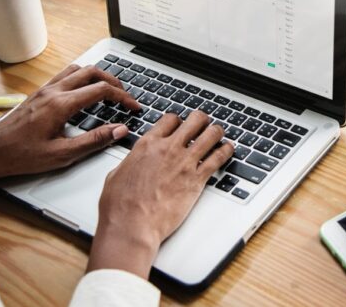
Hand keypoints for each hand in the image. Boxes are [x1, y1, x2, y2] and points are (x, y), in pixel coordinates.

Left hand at [0, 64, 139, 199]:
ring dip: (97, 76)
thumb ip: (94, 140)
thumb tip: (119, 130)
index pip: (101, 90)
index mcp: (61, 105)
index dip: (123, 97)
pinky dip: (81, 78)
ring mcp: (44, 90)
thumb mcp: (62, 154)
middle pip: (91, 72)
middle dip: (113, 81)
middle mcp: (53, 92)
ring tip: (108, 90)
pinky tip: (84, 92)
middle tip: (125, 95)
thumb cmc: (21, 156)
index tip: (133, 106)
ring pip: (77, 69)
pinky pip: (65, 75)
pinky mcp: (39, 93)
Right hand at [87, 111, 233, 277]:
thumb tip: (133, 161)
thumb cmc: (121, 206)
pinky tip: (229, 149)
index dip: (179, 120)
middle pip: (194, 120)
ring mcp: (185, 162)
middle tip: (204, 124)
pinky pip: (218, 157)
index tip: (181, 125)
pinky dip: (226, 151)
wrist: (133, 225)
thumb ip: (131, 162)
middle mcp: (168, 149)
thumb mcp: (116, 174)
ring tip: (219, 133)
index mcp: (148, 145)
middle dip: (201, 120)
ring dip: (217, 132)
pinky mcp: (197, 179)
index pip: (170, 119)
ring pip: (210, 134)